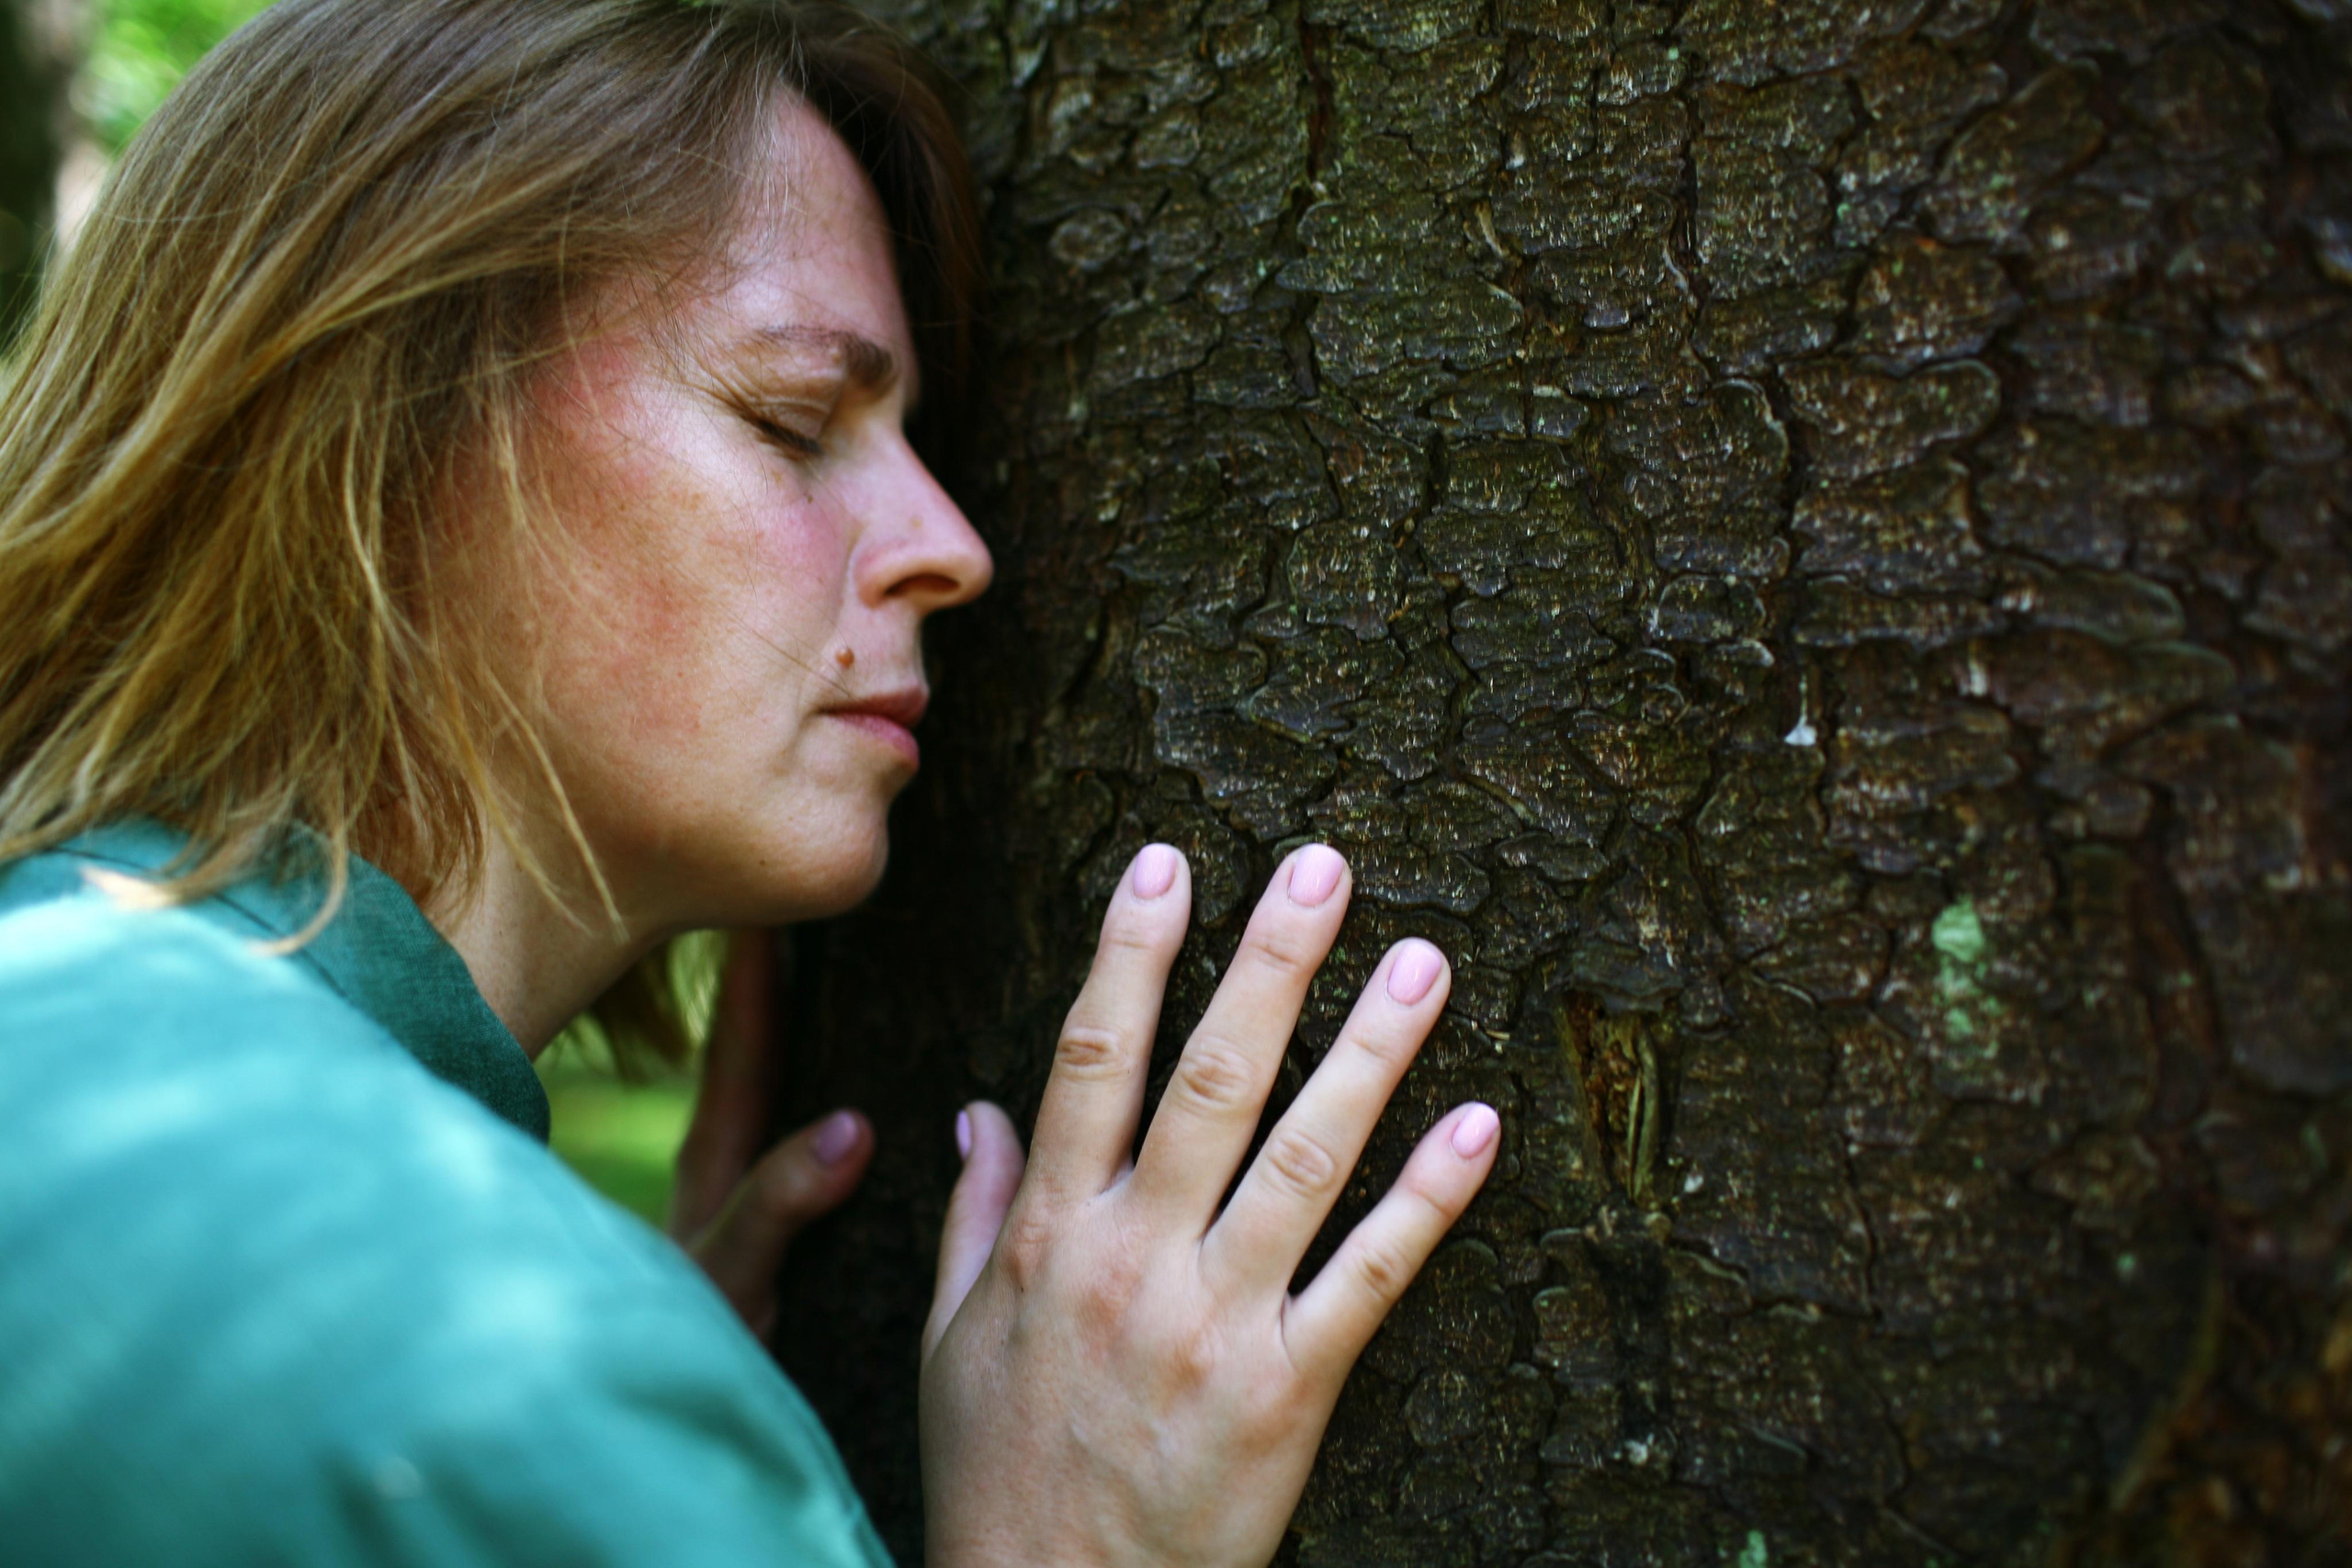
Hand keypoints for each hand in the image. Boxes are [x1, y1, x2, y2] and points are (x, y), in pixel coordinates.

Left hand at [667, 930, 871, 1337]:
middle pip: (757, 1051)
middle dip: (784, 978)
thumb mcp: (732, 1282)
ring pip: (771, 1091)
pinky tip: (865, 1082)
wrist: (645, 1434)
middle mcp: (722, 1168)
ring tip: (847, 963)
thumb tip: (851, 1126)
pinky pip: (786, 1136)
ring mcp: (736, 1198)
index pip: (742, 1043)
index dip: (761, 968)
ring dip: (801, 1033)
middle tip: (818, 897)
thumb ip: (776, 1206)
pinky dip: (818, 1094)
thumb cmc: (679, 1360)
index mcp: (712, 1163)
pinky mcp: (757, 1232)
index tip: (784, 892)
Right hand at [919, 844, 1499, 1567]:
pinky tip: (1478, 1123)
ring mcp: (1217, 1324)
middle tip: (1324, 865)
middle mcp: (1136, 1260)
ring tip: (1422, 960)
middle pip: (1211, 1081)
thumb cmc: (998, 1471)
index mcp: (1053, 1236)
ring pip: (1304, 1157)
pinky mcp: (1289, 1392)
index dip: (1132, 954)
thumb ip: (974, 1216)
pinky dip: (1429, 1199)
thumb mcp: (951, 1339)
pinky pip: (1371, 1277)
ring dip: (1369, 1051)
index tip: (1169, 863)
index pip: (1091, 1061)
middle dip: (1269, 964)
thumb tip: (975, 1110)